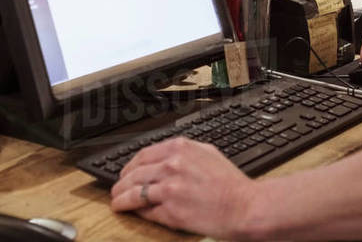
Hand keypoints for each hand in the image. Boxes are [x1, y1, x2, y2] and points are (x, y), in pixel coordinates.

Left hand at [110, 137, 255, 236]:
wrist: (244, 206)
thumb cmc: (230, 183)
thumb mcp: (207, 153)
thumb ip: (184, 152)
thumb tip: (164, 157)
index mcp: (180, 148)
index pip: (143, 154)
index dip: (130, 165)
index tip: (126, 172)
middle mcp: (171, 165)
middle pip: (134, 173)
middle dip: (121, 183)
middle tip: (116, 189)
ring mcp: (170, 188)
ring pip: (134, 192)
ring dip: (122, 199)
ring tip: (117, 203)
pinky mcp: (171, 210)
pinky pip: (146, 211)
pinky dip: (138, 212)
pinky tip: (134, 213)